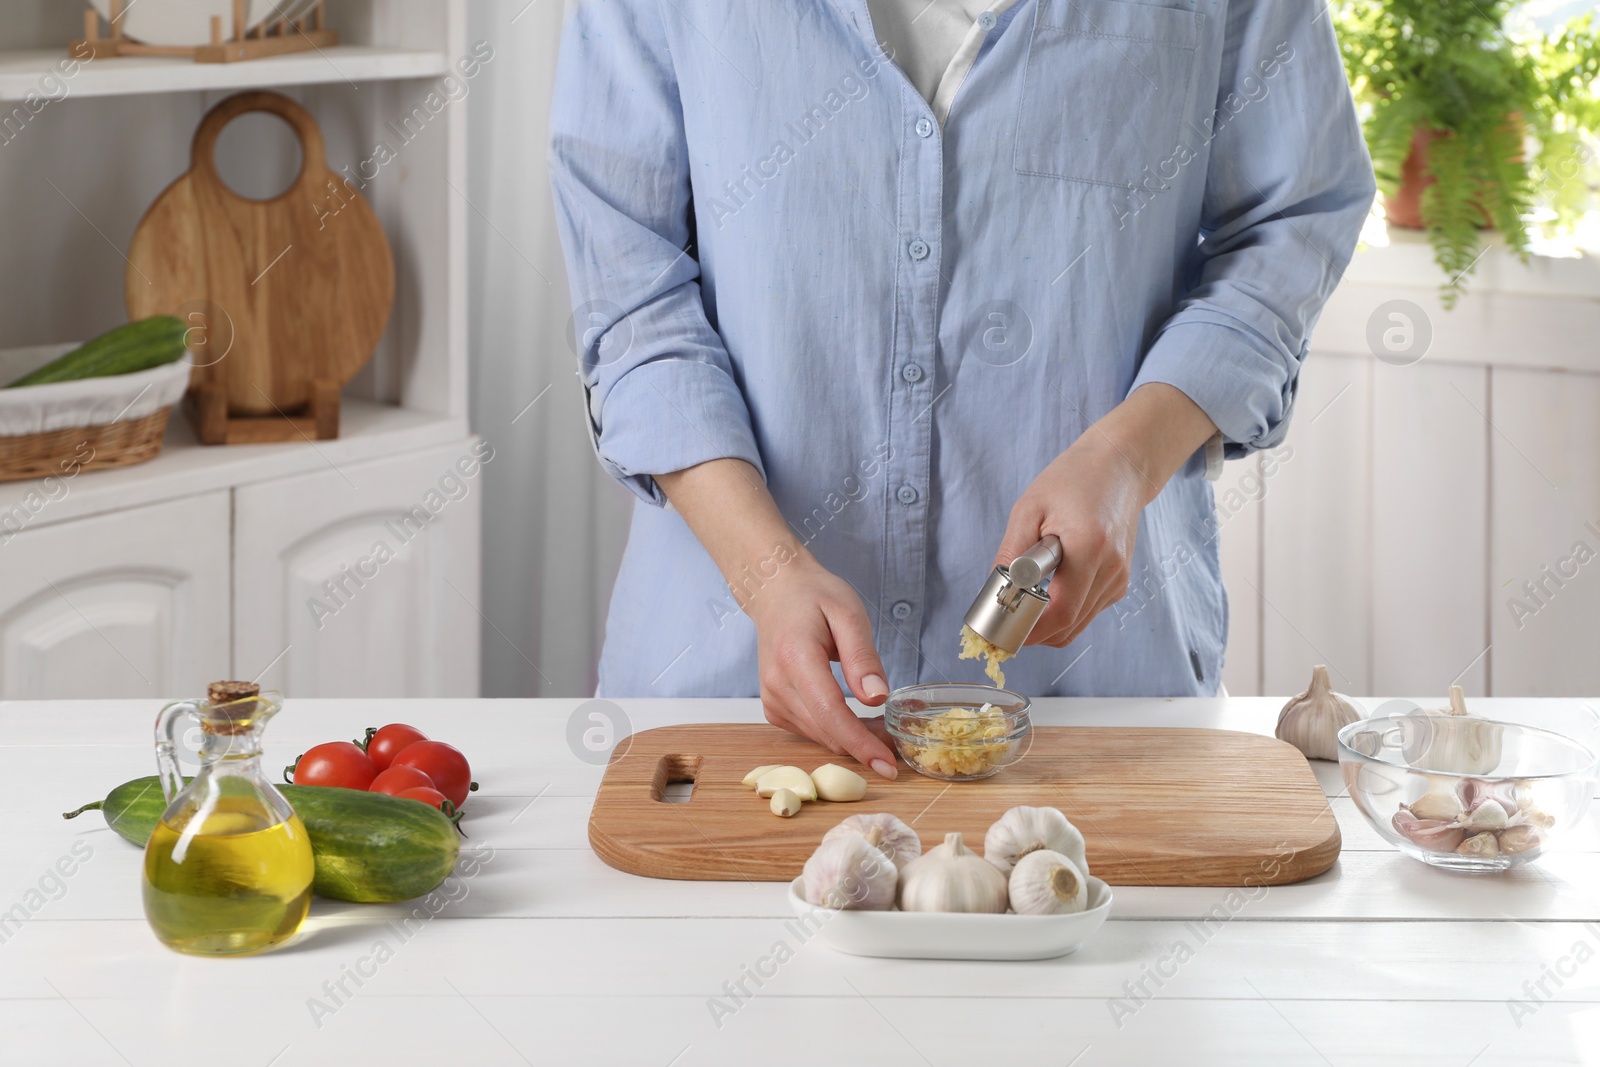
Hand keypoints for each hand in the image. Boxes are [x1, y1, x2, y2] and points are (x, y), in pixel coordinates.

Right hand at [744, 555, 899, 778]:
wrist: (775, 592)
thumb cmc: (814, 596)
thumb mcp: (848, 613)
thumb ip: (862, 657)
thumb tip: (877, 699)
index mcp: (795, 658)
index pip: (830, 713)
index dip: (861, 743)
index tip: (889, 764)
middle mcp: (777, 685)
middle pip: (826, 731)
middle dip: (865, 744)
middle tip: (899, 737)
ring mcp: (771, 699)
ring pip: (820, 736)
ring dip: (852, 739)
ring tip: (882, 726)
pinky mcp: (774, 708)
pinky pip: (811, 731)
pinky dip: (836, 731)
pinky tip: (856, 719)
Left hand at [993, 434, 1145, 647]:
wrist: (1118, 467)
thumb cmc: (1074, 480)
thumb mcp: (1030, 509)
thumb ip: (1012, 553)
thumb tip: (995, 591)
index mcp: (1089, 547)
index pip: (1061, 612)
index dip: (1030, 631)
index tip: (1002, 633)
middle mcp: (1111, 569)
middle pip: (1069, 627)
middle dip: (1034, 633)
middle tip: (1004, 625)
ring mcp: (1119, 578)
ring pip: (1078, 625)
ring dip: (1048, 624)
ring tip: (1024, 602)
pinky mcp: (1119, 582)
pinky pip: (1087, 612)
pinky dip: (1064, 612)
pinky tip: (1048, 590)